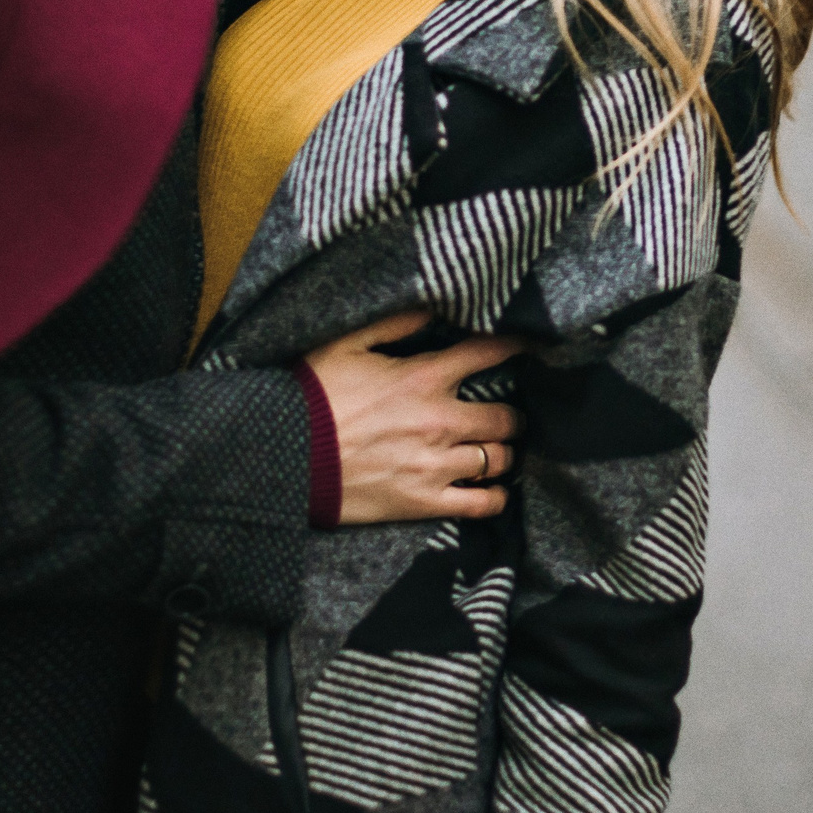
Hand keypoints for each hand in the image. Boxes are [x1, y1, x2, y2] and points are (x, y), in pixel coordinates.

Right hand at [306, 312, 523, 524]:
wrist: (282, 457)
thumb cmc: (312, 397)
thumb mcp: (346, 345)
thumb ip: (394, 324)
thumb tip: (431, 308)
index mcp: (422, 379)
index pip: (486, 355)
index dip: (515, 347)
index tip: (530, 346)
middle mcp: (438, 422)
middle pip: (505, 419)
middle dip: (510, 416)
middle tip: (505, 416)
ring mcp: (434, 466)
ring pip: (498, 461)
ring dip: (502, 455)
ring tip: (495, 452)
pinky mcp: (423, 502)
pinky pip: (480, 504)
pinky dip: (494, 497)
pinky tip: (491, 490)